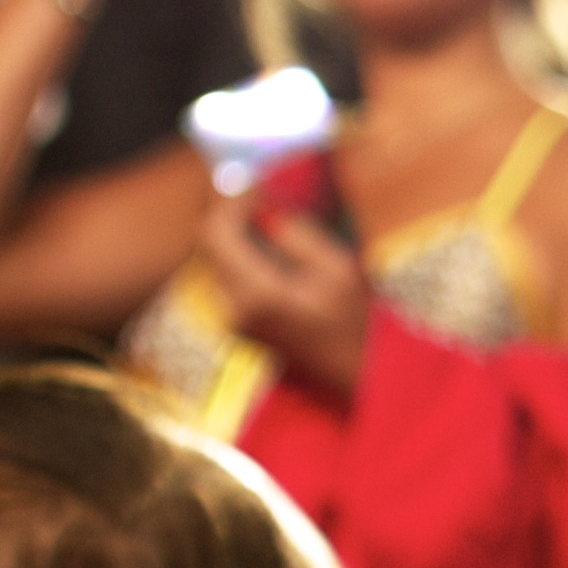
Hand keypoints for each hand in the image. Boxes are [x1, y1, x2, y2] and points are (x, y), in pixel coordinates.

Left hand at [196, 193, 369, 397]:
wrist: (355, 377)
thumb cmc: (355, 325)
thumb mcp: (338, 269)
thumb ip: (298, 235)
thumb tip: (267, 213)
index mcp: (256, 292)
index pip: (215, 232)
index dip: (231, 203)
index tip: (256, 190)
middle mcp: (234, 307)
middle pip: (212, 245)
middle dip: (234, 218)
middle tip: (263, 201)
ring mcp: (234, 319)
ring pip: (219, 261)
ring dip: (240, 238)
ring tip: (270, 225)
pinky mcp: (240, 325)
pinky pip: (230, 279)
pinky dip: (245, 258)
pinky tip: (274, 256)